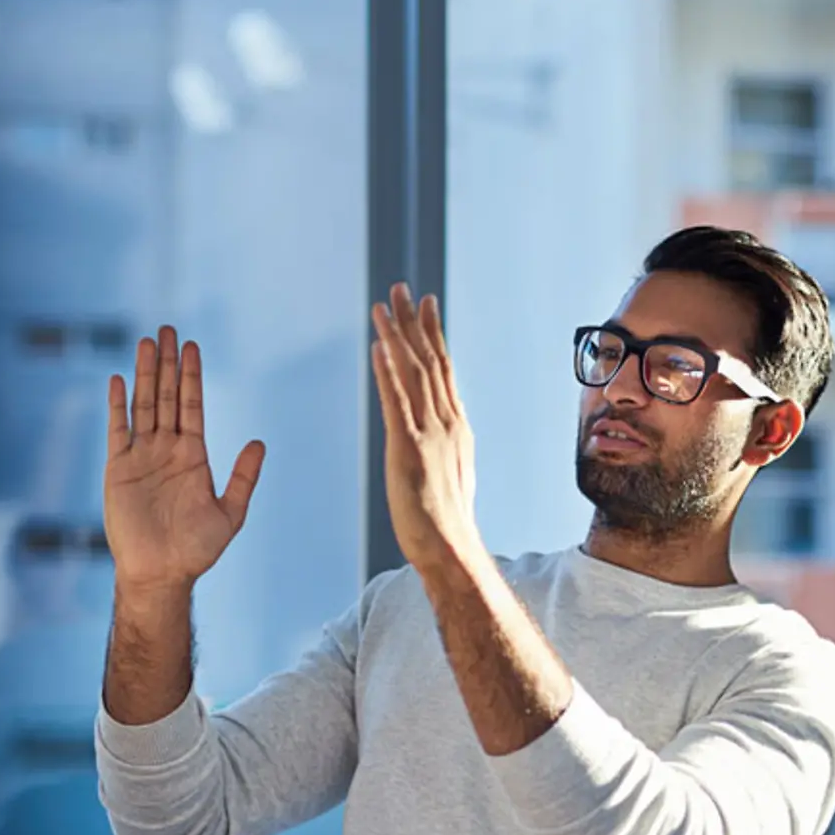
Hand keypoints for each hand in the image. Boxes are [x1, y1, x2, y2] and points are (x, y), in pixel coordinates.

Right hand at [104, 327, 264, 594]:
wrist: (163, 571)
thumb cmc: (198, 548)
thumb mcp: (230, 512)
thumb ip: (244, 477)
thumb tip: (259, 441)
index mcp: (194, 456)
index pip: (193, 406)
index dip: (192, 377)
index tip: (193, 347)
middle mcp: (167, 450)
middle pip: (168, 397)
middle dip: (169, 364)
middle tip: (169, 330)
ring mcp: (142, 456)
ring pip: (144, 405)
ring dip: (145, 374)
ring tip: (147, 343)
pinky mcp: (119, 468)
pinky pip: (117, 430)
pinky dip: (117, 406)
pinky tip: (118, 380)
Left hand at [370, 286, 477, 576]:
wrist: (450, 545)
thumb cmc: (447, 520)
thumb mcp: (452, 473)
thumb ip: (445, 446)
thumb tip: (443, 434)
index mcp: (456, 426)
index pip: (443, 370)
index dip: (433, 335)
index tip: (426, 306)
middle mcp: (447, 422)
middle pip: (429, 361)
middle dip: (415, 323)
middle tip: (402, 289)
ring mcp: (429, 433)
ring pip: (413, 373)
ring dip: (397, 336)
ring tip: (384, 305)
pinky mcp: (408, 447)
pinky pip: (396, 401)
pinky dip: (387, 371)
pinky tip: (378, 346)